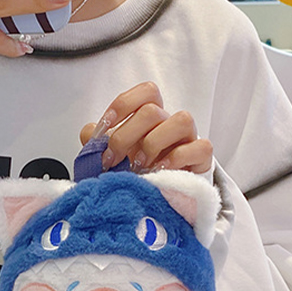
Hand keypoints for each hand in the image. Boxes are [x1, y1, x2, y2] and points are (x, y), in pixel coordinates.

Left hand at [79, 82, 212, 173]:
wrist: (157, 198)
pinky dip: (178, 158)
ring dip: (154, 143)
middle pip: (153, 110)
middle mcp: (169, 123)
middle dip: (126, 136)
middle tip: (112, 160)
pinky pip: (201, 147)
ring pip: (182, 120)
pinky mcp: (201, 159)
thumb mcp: (113, 156)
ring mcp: (188, 139)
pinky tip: (159, 171)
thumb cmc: (135, 172)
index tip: (104, 127)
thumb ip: (98, 143)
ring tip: (139, 165)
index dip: (123, 104)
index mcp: (150, 117)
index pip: (146, 91)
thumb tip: (90, 133)